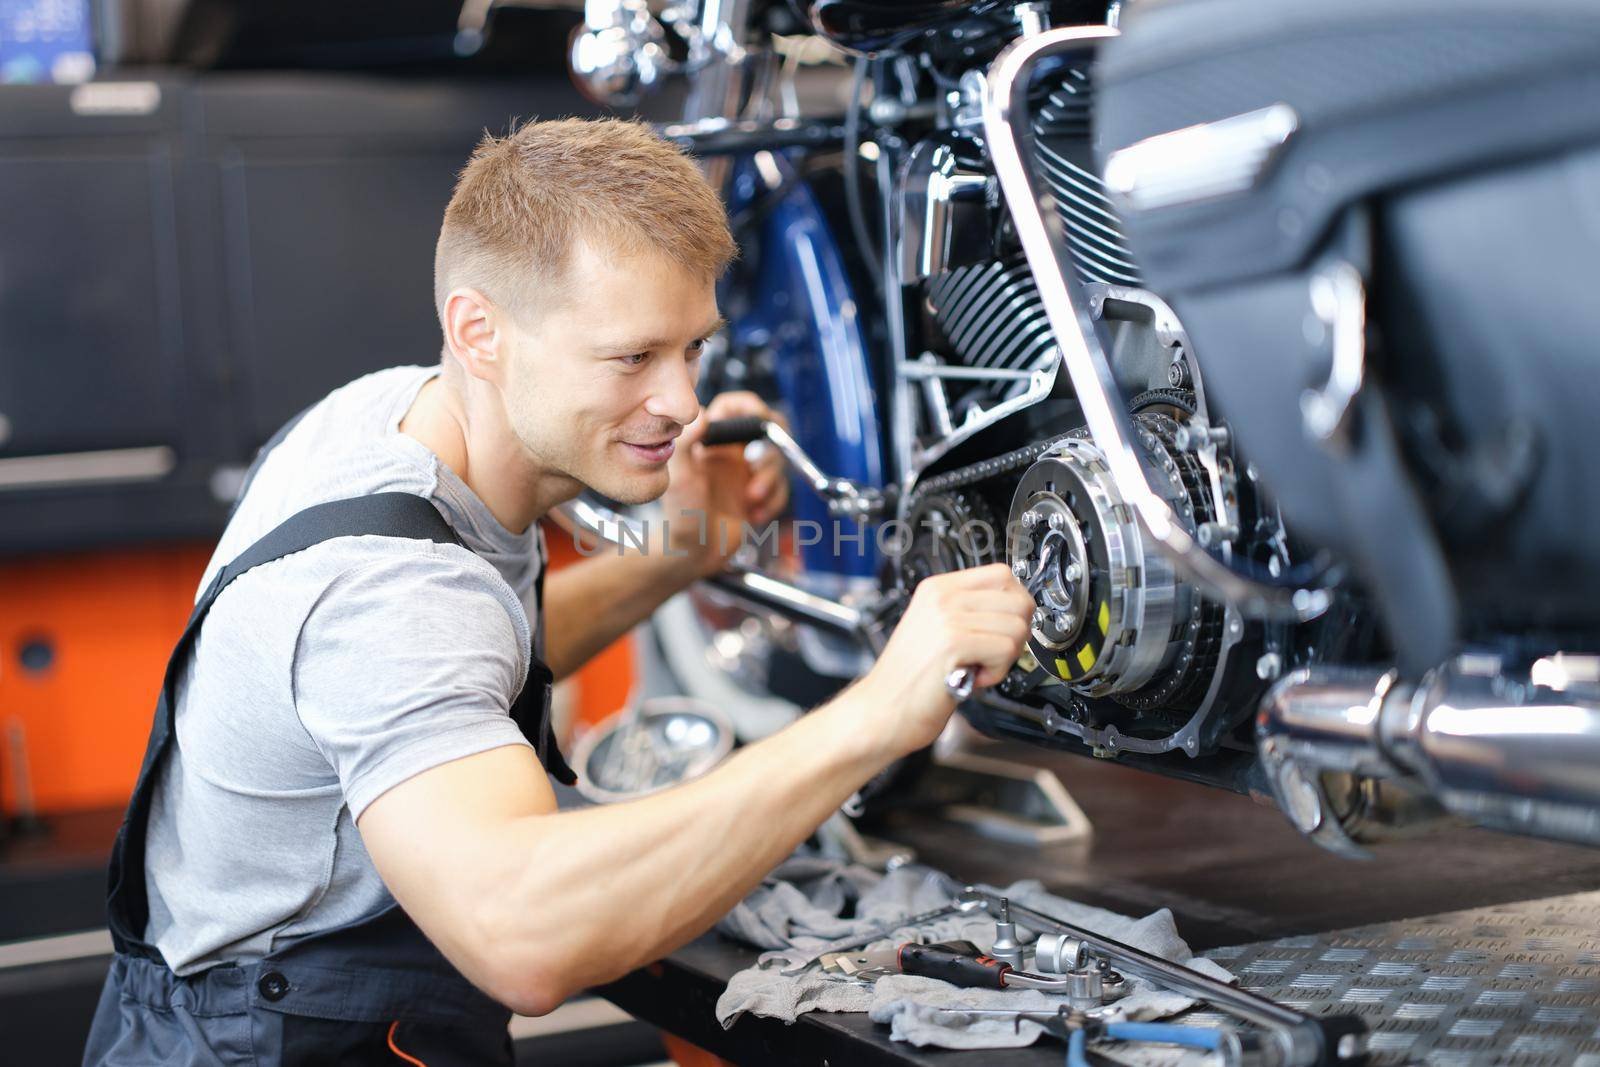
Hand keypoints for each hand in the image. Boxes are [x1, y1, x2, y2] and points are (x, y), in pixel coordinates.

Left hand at [660, 391, 790, 578]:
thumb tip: (700, 413)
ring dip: (770, 480)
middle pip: (767, 430)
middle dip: (770, 449)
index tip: (759, 417)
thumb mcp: (679, 478)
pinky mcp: (759, 496)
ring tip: (752, 499)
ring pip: (778, 461)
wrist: (692, 554)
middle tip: (760, 465)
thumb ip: (687, 443)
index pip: (733, 407)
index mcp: (710, 442)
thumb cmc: (679, 518)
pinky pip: (781, 489)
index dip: (750, 405)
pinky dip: (773, 502)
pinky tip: (754, 515)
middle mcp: (730, 454)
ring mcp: (746, 475)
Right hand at [856, 564, 1034, 758]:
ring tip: (976, 668)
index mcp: (938, 588)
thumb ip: (970, 614)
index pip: (1002, 575)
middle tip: (990, 655)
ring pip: (1017, 627)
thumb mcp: (937, 629)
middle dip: (1015, 634)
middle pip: (1017, 600)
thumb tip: (1016, 611)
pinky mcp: (953, 642)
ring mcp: (946, 617)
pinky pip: (1006, 649)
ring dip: (1005, 657)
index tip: (1002, 630)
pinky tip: (972, 678)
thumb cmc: (910, 680)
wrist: (881, 710)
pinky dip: (996, 672)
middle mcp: (942, 596)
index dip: (1015, 605)